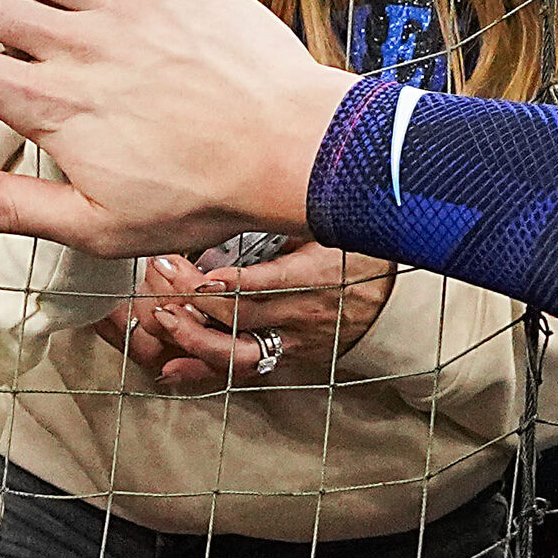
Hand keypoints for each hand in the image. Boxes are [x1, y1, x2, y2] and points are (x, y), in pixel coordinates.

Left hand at [104, 242, 394, 391]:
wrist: (394, 303)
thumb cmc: (358, 254)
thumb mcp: (332, 227)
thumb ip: (295, 216)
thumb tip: (256, 187)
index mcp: (318, 276)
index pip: (273, 283)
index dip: (237, 283)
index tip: (204, 276)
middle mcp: (304, 314)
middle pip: (245, 314)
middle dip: (197, 299)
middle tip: (163, 272)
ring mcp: (293, 340)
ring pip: (239, 352)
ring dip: (195, 338)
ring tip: (163, 318)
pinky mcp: (285, 356)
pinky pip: (241, 369)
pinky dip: (204, 371)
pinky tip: (170, 368)